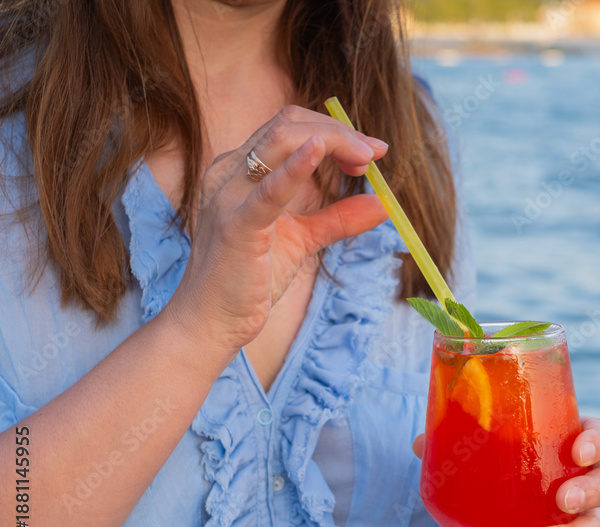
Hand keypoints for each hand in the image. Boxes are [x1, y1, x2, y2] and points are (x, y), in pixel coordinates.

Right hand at [163, 105, 388, 354]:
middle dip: (339, 132)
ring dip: (330, 140)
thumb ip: (338, 219)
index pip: (290, 128)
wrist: (211, 322)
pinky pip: (268, 190)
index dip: (334, 132)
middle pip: (288, 125)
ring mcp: (229, 195)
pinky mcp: (236, 225)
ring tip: (364, 157)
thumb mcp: (302, 240)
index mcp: (242, 170)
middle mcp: (230, 172)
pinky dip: (296, 167)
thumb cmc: (249, 279)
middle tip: (375, 152)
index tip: (370, 152)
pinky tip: (318, 150)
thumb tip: (383, 204)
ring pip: (280, 140)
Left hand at [411, 416, 599, 526]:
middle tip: (565, 499)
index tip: (578, 451)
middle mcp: (588, 477)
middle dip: (592, 492)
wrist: (499, 497)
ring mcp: (582, 513)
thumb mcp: (483, 443)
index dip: (597, 442)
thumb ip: (456, 438)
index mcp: (573, 440)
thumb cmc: (500, 456)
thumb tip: (421, 442)